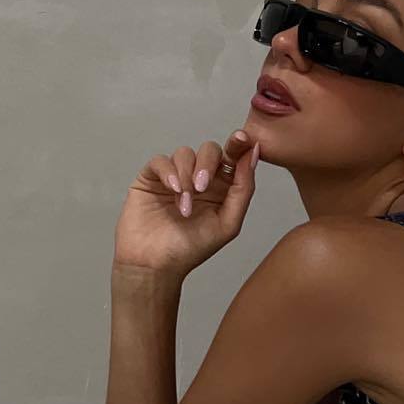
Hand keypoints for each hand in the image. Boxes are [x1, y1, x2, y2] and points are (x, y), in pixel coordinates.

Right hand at [113, 128, 261, 278]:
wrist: (156, 265)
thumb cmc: (191, 249)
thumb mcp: (228, 223)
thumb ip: (243, 189)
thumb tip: (252, 154)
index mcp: (221, 188)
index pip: (232, 158)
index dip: (238, 144)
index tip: (243, 138)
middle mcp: (198, 178)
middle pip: (210, 150)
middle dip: (208, 163)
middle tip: (203, 187)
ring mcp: (175, 177)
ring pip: (185, 153)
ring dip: (187, 176)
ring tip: (184, 206)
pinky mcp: (151, 178)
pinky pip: (161, 161)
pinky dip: (169, 172)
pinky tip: (173, 191)